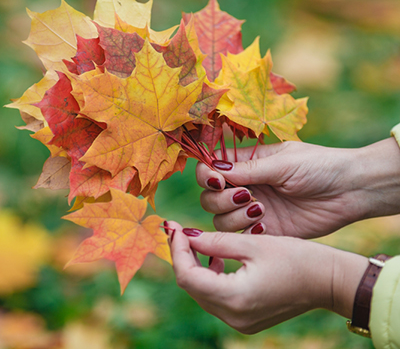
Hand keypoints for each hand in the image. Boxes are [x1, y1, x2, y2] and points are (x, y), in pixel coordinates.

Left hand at [168, 222, 367, 333]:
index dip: (176, 249)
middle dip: (182, 256)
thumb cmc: (295, 257)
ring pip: (202, 292)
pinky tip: (217, 259)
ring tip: (197, 242)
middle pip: (191, 286)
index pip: (187, 276)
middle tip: (179, 230)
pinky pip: (216, 298)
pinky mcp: (246, 319)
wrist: (327, 281)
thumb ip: (214, 242)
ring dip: (195, 266)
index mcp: (235, 298)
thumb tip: (185, 236)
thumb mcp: (252, 243)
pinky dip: (210, 277)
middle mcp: (233, 317)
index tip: (172, 226)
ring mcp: (240, 322)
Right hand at [197, 138, 399, 237]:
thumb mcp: (283, 162)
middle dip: (220, 198)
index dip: (206, 175)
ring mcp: (253, 209)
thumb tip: (214, 169)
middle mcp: (246, 186)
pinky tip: (265, 225)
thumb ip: (248, 168)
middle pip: (210, 196)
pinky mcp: (264, 230)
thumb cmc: (319, 166)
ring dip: (234, 215)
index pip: (211, 168)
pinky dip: (245, 231)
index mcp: (248, 164)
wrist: (349, 191)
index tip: (218, 181)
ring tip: (261, 209)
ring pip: (220, 218)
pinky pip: (239, 235)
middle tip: (247, 196)